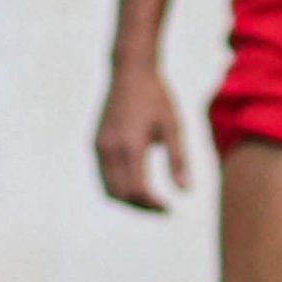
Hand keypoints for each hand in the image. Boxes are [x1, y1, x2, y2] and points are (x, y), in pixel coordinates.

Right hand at [96, 66, 191, 210]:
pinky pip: (104, 176)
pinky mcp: (96, 144)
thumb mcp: (173, 127)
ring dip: (128, 200)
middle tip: (161, 209)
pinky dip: (119, 188)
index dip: (152, 205)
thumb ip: (178, 159)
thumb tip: (185, 191)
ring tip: (150, 201)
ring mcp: (100, 147)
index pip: (137, 190)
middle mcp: (110, 149)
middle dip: (140, 207)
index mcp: (131, 145)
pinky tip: (138, 184)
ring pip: (108, 189)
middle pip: (120, 195)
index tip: (169, 208)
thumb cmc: (156, 97)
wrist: (130, 72)